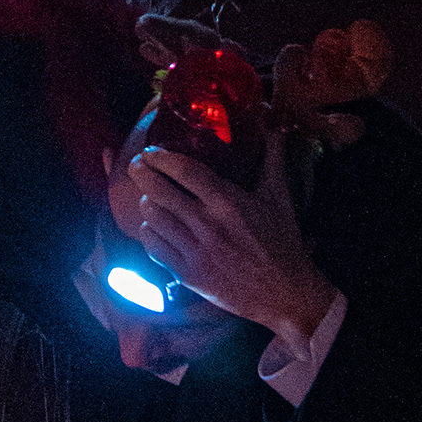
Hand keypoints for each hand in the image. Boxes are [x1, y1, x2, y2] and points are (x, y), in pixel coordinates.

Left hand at [126, 129, 336, 346]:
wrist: (284, 294)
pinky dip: (149, 232)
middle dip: (140, 173)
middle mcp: (207, 226)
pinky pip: (153, 247)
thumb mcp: (280, 198)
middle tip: (137, 165)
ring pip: (151, 218)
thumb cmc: (283, 243)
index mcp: (228, 203)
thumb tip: (276, 127)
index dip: (161, 157)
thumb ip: (274, 160)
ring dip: (146, 203)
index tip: (151, 150)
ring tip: (149, 196)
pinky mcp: (187, 274)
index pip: (185, 171)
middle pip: (158, 192)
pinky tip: (155, 226)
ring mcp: (195, 252)